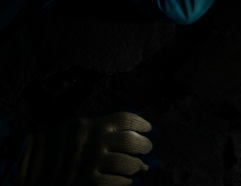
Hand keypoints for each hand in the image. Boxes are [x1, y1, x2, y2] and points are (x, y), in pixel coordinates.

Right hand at [18, 112, 152, 185]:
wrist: (30, 165)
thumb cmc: (56, 145)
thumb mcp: (78, 127)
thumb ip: (102, 127)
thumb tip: (137, 132)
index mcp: (94, 125)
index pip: (129, 120)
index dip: (143, 125)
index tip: (151, 129)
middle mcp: (97, 141)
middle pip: (134, 142)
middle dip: (145, 147)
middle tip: (147, 150)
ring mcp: (94, 162)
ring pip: (129, 164)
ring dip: (136, 167)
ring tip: (138, 167)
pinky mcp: (90, 181)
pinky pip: (119, 182)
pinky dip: (126, 182)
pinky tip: (128, 181)